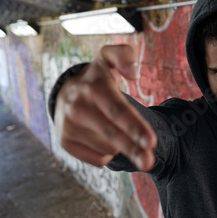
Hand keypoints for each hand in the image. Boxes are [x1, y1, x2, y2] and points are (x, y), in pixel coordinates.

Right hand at [54, 44, 156, 170]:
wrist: (65, 92)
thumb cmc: (98, 77)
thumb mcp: (110, 57)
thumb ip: (125, 55)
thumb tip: (134, 73)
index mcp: (93, 87)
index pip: (117, 110)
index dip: (135, 127)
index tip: (151, 141)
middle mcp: (77, 107)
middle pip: (112, 135)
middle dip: (133, 150)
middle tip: (149, 162)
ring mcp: (68, 126)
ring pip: (107, 148)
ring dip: (121, 145)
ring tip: (116, 128)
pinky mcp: (65, 142)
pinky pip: (97, 158)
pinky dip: (108, 153)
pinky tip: (105, 138)